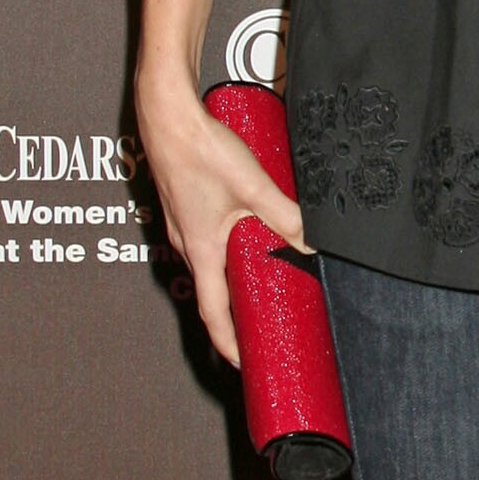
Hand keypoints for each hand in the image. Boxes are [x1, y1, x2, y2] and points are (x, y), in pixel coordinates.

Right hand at [133, 72, 304, 367]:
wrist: (165, 114)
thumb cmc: (200, 150)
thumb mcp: (252, 187)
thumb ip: (285, 217)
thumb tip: (312, 243)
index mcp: (200, 251)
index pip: (212, 313)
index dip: (228, 345)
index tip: (243, 365)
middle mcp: (186, 245)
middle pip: (210, 293)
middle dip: (233, 318)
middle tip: (259, 332)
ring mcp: (182, 226)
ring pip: (208, 266)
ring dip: (230, 283)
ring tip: (258, 291)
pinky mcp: (184, 206)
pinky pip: (205, 242)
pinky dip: (224, 255)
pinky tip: (245, 240)